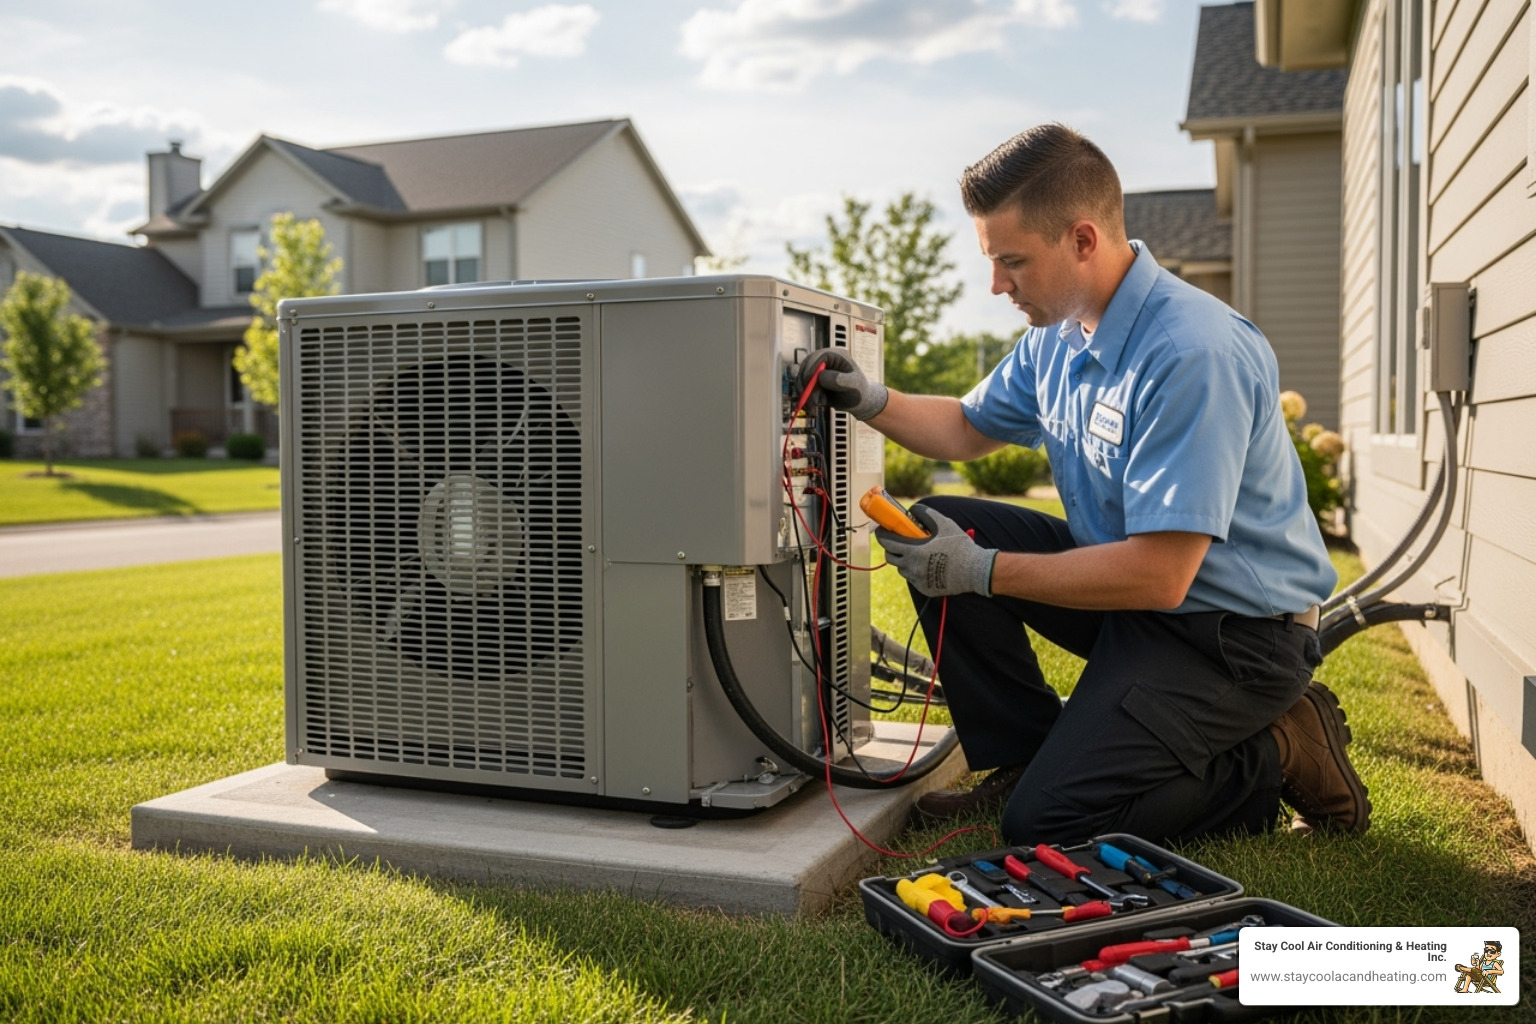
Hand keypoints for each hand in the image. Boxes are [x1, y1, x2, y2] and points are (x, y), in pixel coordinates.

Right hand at [794, 349, 888, 420]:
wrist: (859, 402)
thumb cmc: (860, 391)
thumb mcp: (854, 385)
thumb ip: (840, 380)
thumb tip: (821, 376)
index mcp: (836, 355)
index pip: (817, 357)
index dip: (810, 369)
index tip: (808, 384)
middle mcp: (824, 361)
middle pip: (805, 367)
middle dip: (804, 384)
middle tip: (805, 398)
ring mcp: (818, 371)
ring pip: (803, 379)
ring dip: (805, 394)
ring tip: (814, 406)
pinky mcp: (814, 382)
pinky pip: (804, 388)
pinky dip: (806, 398)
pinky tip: (813, 406)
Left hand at [875, 505, 996, 597]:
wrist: (975, 570)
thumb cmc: (959, 546)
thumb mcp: (944, 524)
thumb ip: (926, 514)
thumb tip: (913, 510)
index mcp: (913, 551)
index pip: (888, 543)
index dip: (882, 535)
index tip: (881, 530)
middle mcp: (912, 568)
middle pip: (891, 557)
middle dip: (891, 548)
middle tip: (899, 542)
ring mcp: (918, 580)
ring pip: (902, 569)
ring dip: (904, 561)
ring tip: (916, 553)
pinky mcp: (925, 588)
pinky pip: (913, 579)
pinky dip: (915, 571)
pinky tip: (926, 565)